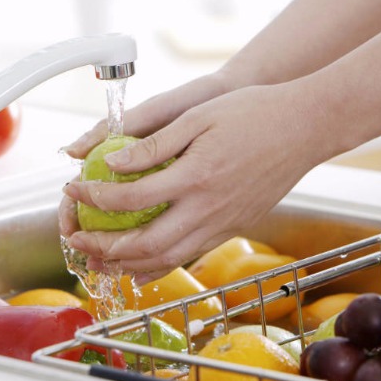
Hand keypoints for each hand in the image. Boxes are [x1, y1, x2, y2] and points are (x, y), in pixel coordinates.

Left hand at [61, 81, 329, 283]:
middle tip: (75, 240)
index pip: (131, 199)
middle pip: (145, 245)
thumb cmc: (252, 112)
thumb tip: (111, 163)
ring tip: (97, 262)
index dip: (95, 198)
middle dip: (103, 247)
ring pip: (168, 259)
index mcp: (195, 177)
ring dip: (127, 265)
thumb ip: (153, 145)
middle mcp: (209, 208)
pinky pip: (191, 256)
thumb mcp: (197, 117)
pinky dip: (161, 266)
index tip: (73, 190)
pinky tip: (142, 268)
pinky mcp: (234, 227)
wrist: (307, 127)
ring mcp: (224, 223)